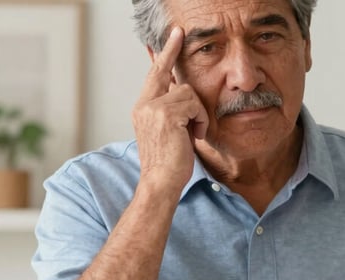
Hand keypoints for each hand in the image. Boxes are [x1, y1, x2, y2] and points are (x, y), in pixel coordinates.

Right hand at [132, 27, 208, 194]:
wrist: (161, 182)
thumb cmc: (170, 163)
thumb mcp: (170, 132)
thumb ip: (173, 111)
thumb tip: (184, 92)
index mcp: (143, 108)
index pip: (154, 75)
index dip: (162, 56)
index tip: (169, 38)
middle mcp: (144, 104)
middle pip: (166, 73)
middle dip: (172, 51)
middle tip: (178, 32)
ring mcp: (153, 107)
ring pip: (187, 92)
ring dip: (199, 113)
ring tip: (194, 133)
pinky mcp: (166, 114)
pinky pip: (194, 104)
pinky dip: (201, 121)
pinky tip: (196, 136)